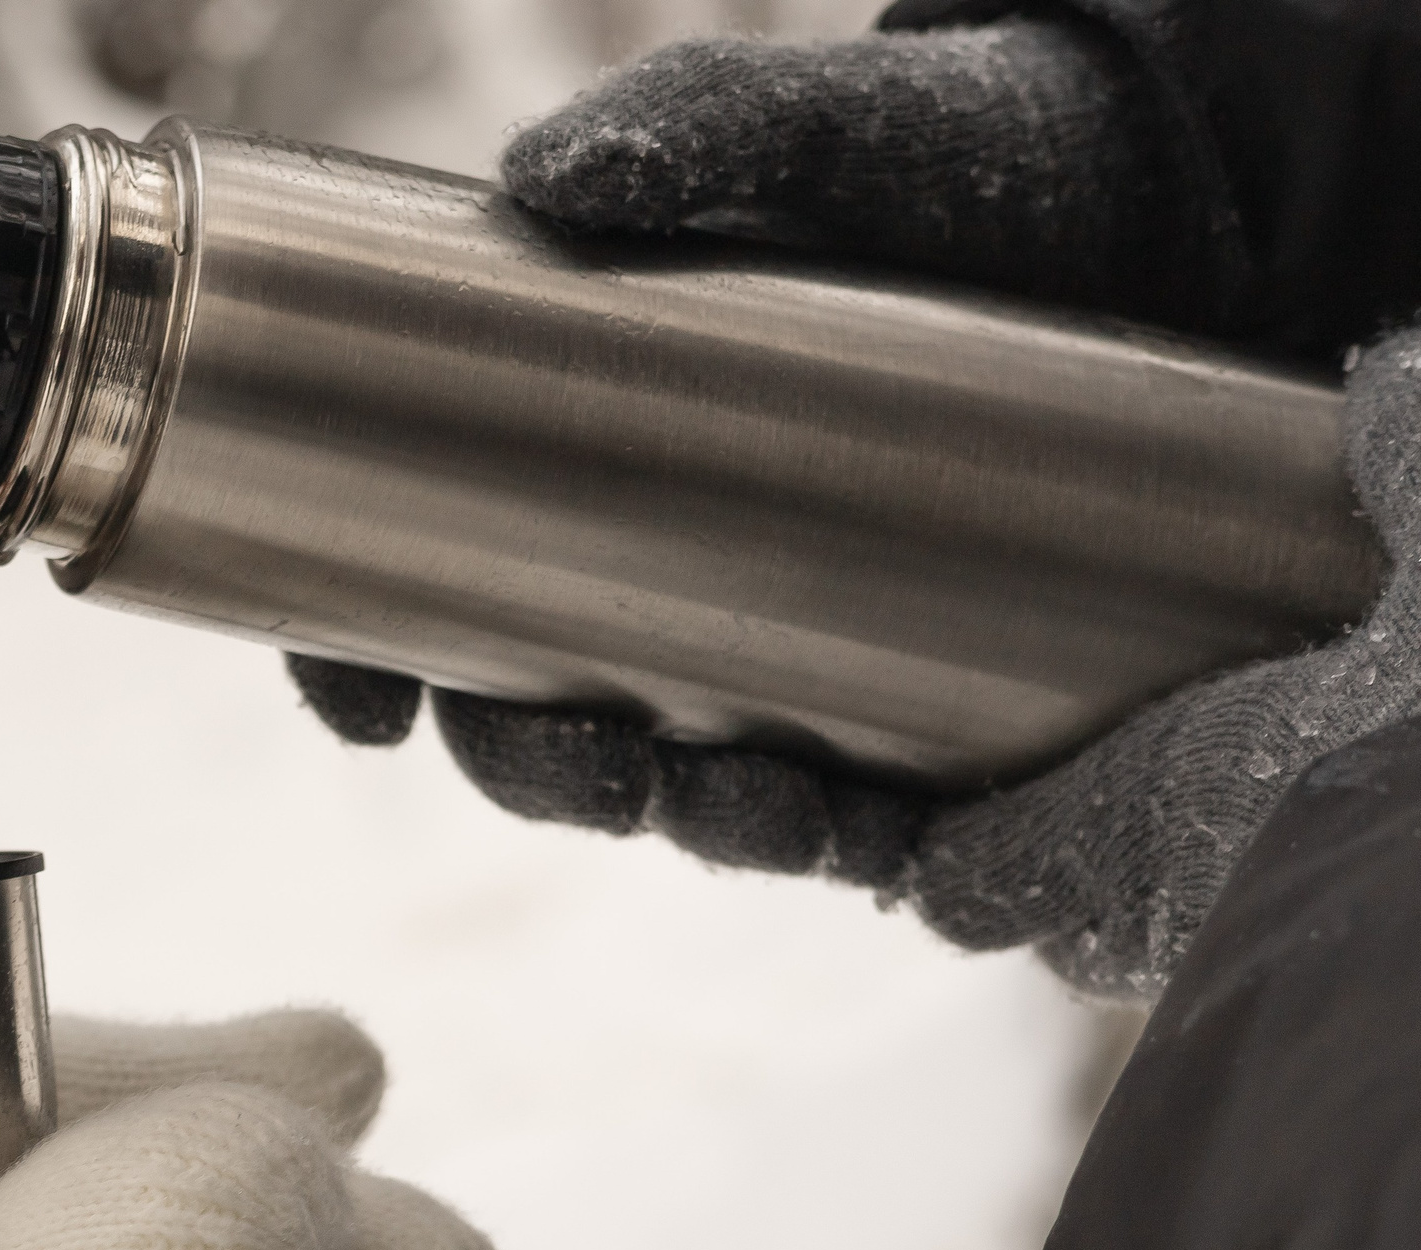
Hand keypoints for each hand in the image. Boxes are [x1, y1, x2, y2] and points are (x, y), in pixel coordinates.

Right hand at [295, 21, 1409, 999]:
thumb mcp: (828, 129)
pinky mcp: (939, 702)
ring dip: (666, 813)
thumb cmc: (973, 149)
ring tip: (703, 788)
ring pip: (684, 780)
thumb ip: (702, 130)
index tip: (356, 701)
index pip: (429, 581)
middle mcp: (678, 566)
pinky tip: (834, 826)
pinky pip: (861, 813)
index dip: (366, 659)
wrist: (1175, 192)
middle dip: (523, 763)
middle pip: (542, 712)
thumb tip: (548, 182)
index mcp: (593, 456)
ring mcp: (801, 643)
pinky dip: (829, 838)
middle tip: (546, 747)